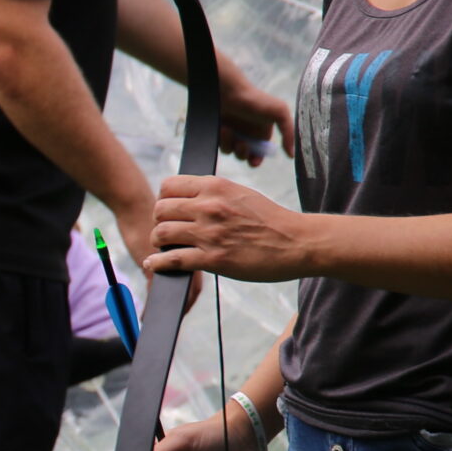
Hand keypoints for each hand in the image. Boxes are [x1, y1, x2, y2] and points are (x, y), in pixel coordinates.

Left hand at [148, 174, 313, 282]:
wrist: (297, 242)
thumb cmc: (270, 220)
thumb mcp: (240, 194)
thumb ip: (213, 194)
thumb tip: (186, 198)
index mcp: (216, 186)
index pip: (168, 186)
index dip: (163, 199)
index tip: (169, 211)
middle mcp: (209, 206)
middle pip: (160, 210)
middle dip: (159, 222)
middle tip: (166, 231)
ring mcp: (210, 233)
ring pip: (161, 233)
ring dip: (158, 243)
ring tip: (163, 247)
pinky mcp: (213, 258)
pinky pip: (172, 259)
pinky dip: (158, 263)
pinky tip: (154, 264)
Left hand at [217, 73, 293, 166]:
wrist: (230, 90)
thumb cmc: (256, 99)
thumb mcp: (279, 112)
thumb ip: (288, 132)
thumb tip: (291, 154)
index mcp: (262, 132)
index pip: (260, 153)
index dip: (256, 159)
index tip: (254, 160)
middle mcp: (248, 134)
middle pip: (245, 155)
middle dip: (243, 153)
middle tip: (241, 143)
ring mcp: (233, 133)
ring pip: (231, 151)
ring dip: (230, 144)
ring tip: (228, 130)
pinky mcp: (220, 132)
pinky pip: (221, 144)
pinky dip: (222, 139)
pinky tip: (223, 128)